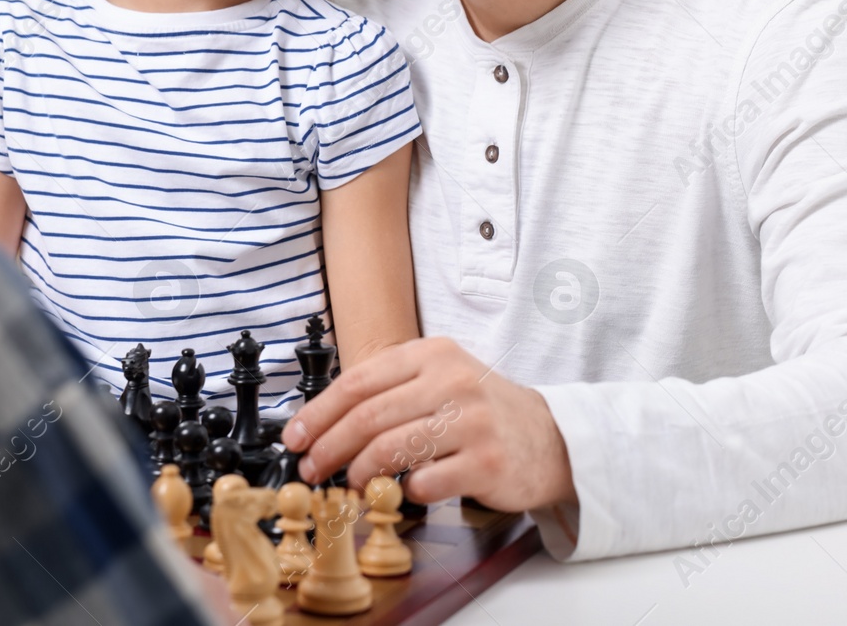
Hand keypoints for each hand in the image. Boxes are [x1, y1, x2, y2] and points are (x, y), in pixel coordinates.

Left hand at [281, 337, 575, 512]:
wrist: (551, 439)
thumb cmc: (483, 412)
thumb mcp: (441, 381)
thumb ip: (391, 392)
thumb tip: (324, 422)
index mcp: (433, 354)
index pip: (359, 381)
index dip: (319, 413)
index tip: (295, 437)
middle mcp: (453, 381)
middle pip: (368, 416)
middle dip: (329, 447)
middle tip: (311, 468)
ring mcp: (472, 421)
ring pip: (392, 449)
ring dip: (358, 472)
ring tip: (349, 484)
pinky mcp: (487, 462)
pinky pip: (427, 482)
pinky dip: (405, 491)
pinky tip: (403, 492)